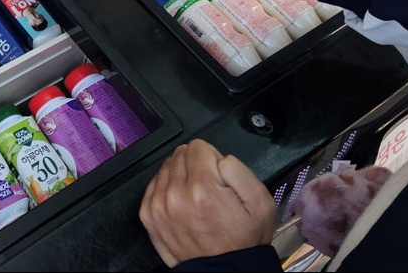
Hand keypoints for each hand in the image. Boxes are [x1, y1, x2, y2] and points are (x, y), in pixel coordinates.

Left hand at [139, 139, 275, 266]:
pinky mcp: (148, 214)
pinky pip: (154, 183)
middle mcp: (175, 194)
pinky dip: (168, 188)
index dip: (212, 157)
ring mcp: (158, 204)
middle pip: (180, 154)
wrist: (225, 271)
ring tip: (196, 197)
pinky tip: (182, 203)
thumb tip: (218, 157)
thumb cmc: (242, 240)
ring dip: (181, 176)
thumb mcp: (259, 202)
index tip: (218, 175)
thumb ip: (238, 169)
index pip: (197, 146)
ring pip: (166, 167)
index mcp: (203, 188)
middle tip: (209, 188)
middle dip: (196, 165)